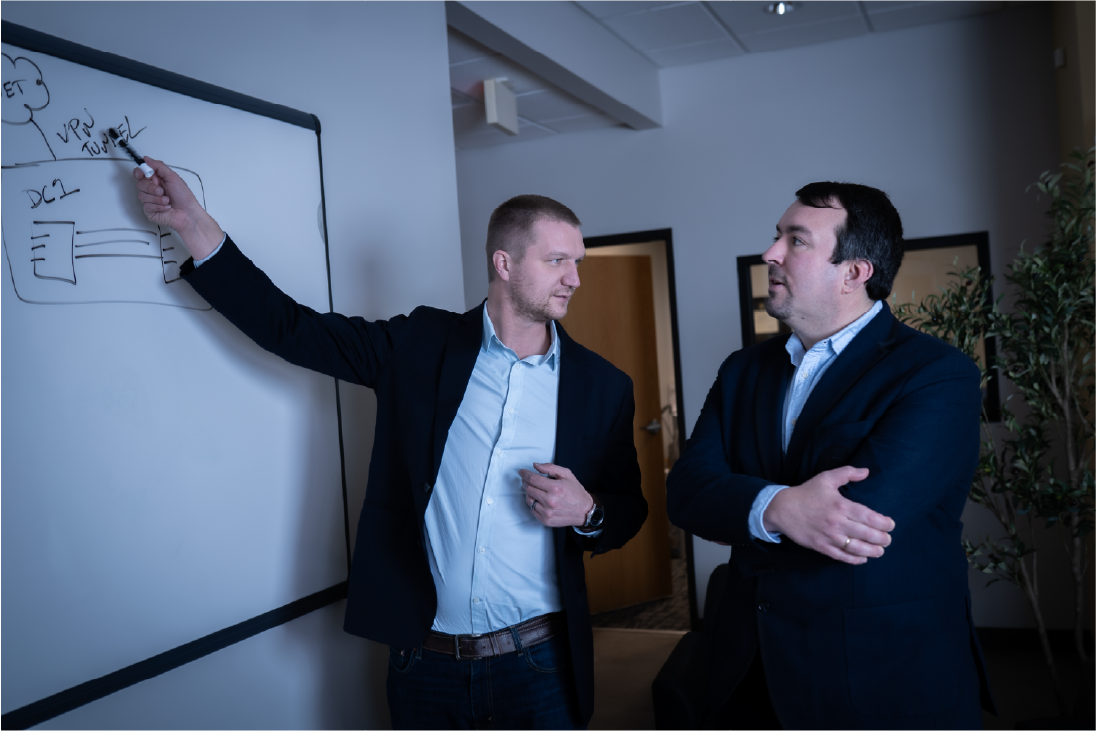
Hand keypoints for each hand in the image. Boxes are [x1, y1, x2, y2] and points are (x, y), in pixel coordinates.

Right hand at [133, 156, 222, 259]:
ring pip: (141, 195)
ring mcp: (150, 200)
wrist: (188, 214)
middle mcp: (152, 190)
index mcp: (157, 180)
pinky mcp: (150, 211)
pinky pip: (147, 206)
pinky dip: (158, 206)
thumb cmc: (184, 197)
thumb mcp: (173, 177)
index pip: (140, 173)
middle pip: (139, 183)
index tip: (142, 173)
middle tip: (161, 190)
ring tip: (167, 200)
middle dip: (151, 187)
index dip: (139, 172)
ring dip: (157, 198)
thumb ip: (159, 166)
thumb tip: (146, 159)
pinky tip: (166, 207)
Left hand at [520, 462, 593, 527]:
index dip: (524, 474)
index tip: (521, 472)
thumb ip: (550, 468)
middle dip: (525, 482)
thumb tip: (535, 465)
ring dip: (529, 493)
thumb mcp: (567, 474)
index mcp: (555, 488)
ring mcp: (547, 512)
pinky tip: (539, 500)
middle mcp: (550, 501)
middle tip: (527, 479)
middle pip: (528, 489)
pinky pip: (532, 510)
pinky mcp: (546, 520)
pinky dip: (533, 504)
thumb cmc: (576, 492)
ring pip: (528, 500)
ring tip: (535, 490)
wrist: (584, 511)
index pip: (532, 479)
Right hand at [763, 466, 894, 564]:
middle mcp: (837, 523)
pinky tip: (863, 558)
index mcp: (841, 506)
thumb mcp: (826, 478)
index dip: (884, 524)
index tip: (890, 525)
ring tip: (880, 551)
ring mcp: (829, 537)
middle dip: (882, 539)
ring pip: (857, 548)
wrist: (782, 509)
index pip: (869, 517)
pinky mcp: (821, 547)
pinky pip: (842, 556)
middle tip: (888, 540)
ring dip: (873, 551)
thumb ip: (847, 473)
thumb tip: (866, 472)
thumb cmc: (806, 493)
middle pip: (867, 534)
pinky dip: (855, 559)